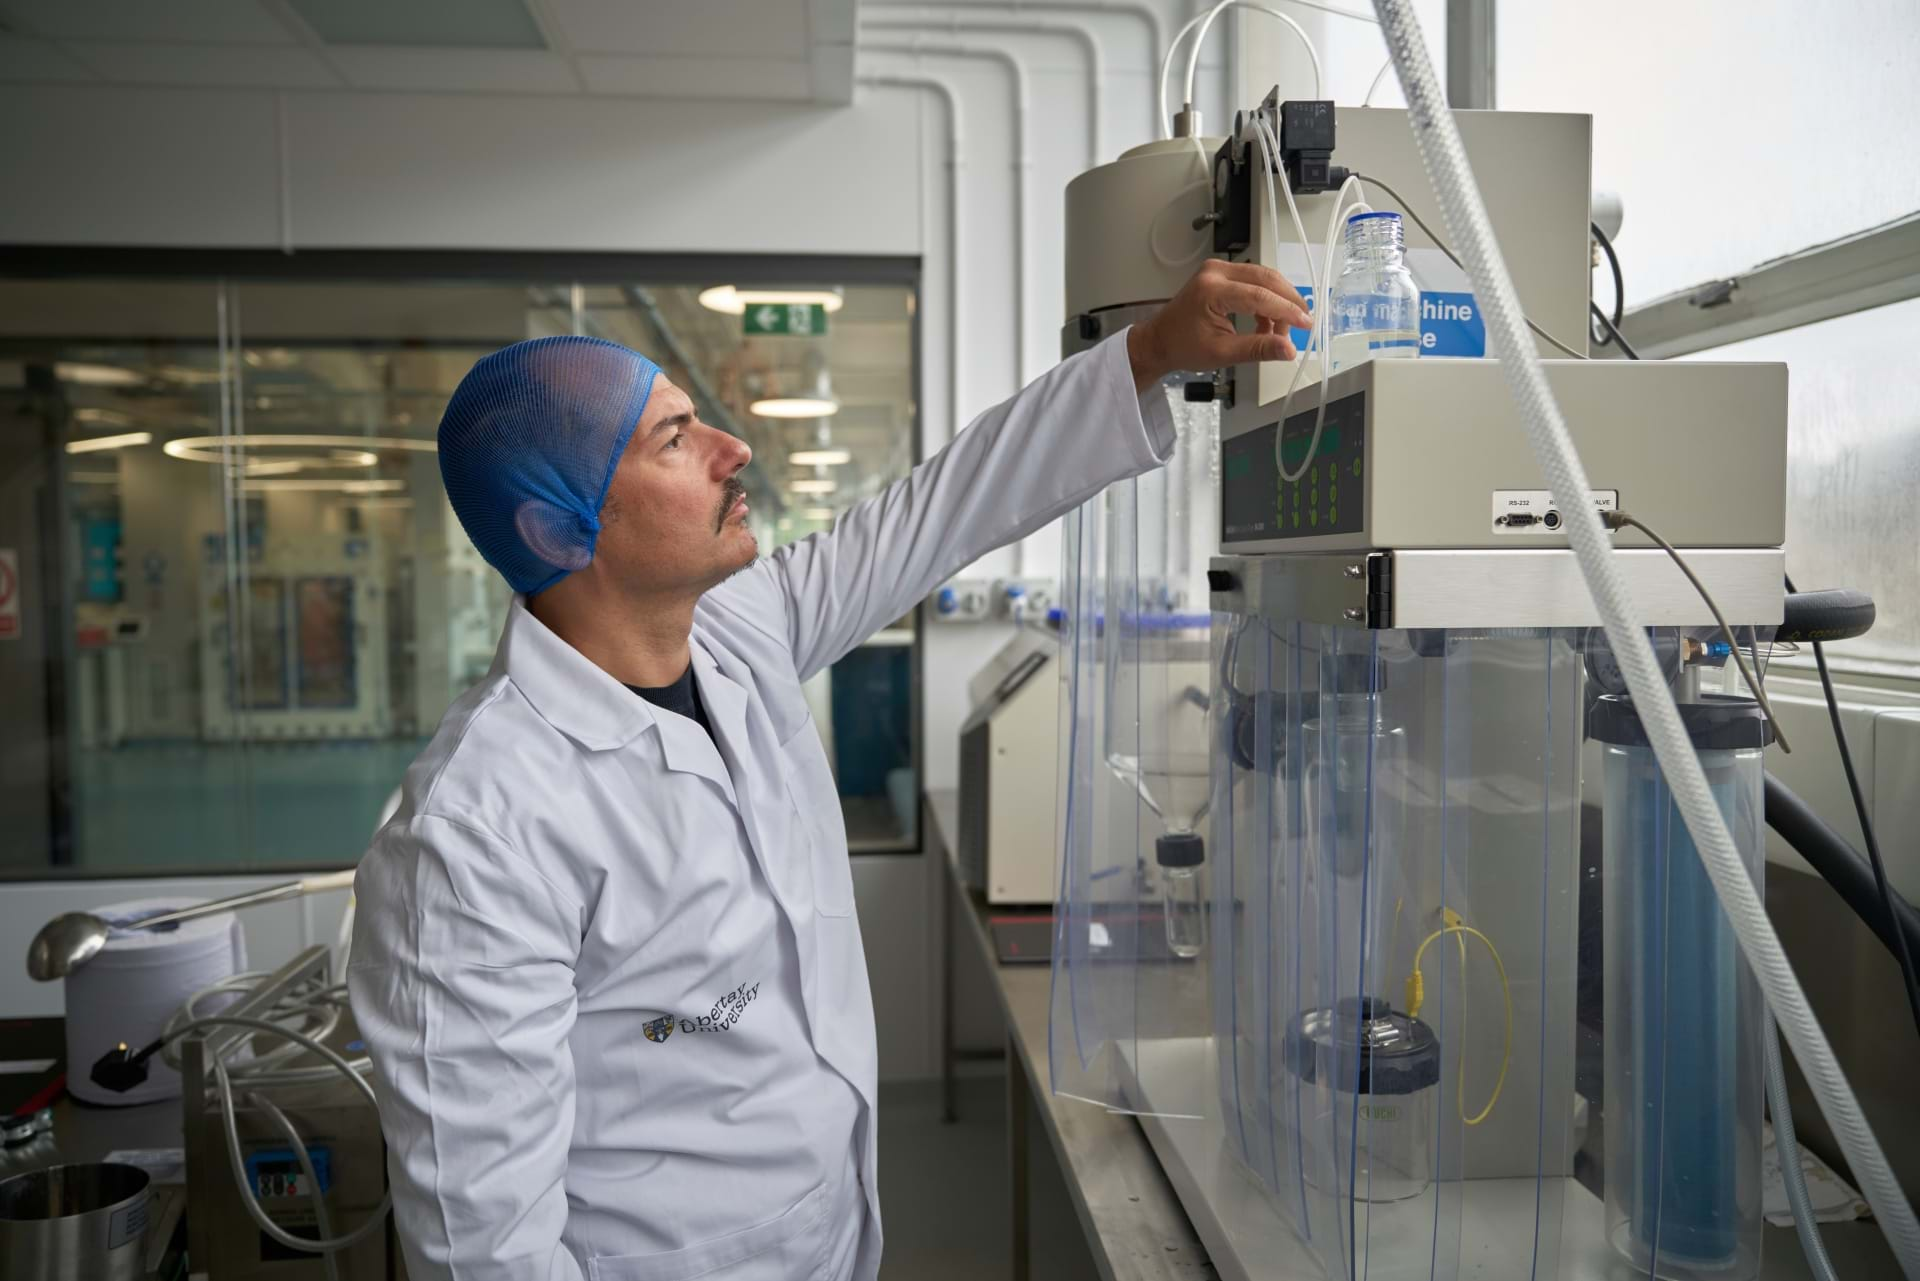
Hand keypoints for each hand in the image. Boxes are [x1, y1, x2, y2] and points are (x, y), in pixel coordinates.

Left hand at [1126, 260, 1310, 392]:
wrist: (1160, 340)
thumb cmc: (1183, 347)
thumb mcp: (1222, 353)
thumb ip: (1258, 349)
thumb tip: (1289, 350)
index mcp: (1211, 290)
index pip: (1260, 296)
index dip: (1287, 311)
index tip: (1305, 325)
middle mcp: (1215, 272)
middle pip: (1266, 278)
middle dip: (1288, 301)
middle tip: (1302, 323)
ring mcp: (1217, 269)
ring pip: (1263, 277)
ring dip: (1278, 301)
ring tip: (1280, 330)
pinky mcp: (1221, 272)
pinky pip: (1254, 280)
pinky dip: (1266, 299)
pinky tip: (1266, 323)